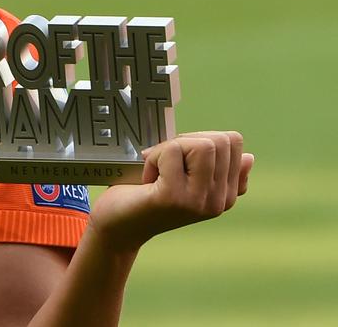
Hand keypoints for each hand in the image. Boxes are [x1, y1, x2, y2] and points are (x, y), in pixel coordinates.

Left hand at [89, 131, 253, 252]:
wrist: (116, 225)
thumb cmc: (144, 194)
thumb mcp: (184, 175)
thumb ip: (213, 166)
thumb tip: (249, 156)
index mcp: (226, 192)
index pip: (233, 142)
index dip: (198, 139)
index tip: (177, 161)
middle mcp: (220, 200)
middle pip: (220, 140)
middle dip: (185, 142)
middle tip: (163, 165)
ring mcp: (201, 201)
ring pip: (201, 144)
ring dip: (169, 149)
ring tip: (156, 173)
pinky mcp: (177, 198)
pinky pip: (174, 151)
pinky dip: (154, 157)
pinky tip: (146, 179)